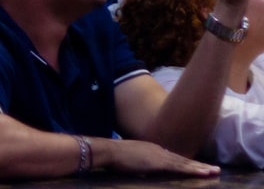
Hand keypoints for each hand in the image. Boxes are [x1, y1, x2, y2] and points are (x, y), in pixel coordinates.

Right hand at [99, 138, 218, 175]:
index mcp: (151, 150)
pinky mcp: (159, 162)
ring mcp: (159, 155)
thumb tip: (142, 171)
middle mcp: (158, 150)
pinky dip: (193, 170)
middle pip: (182, 159)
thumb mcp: (129, 161)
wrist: (107, 151)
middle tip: (215, 169)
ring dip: (200, 167)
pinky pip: (180, 167)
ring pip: (184, 163)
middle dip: (198, 164)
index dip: (186, 163)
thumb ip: (139, 165)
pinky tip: (203, 173)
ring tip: (214, 171)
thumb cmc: (113, 157)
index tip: (197, 167)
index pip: (173, 158)